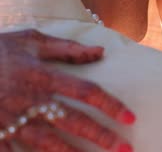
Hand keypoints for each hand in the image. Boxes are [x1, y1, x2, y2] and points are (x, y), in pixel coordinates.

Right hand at [0, 30, 133, 151]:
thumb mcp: (31, 40)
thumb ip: (67, 49)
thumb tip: (100, 52)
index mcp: (43, 76)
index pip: (86, 91)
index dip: (110, 105)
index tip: (130, 118)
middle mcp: (32, 100)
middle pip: (73, 122)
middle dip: (101, 137)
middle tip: (125, 150)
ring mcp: (12, 119)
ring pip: (48, 143)